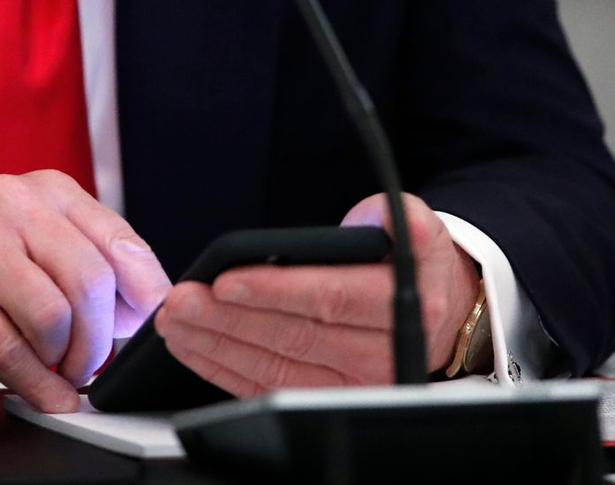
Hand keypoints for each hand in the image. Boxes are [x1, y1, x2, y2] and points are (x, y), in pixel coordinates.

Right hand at [0, 170, 170, 411]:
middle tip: (91, 361)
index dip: (144, 292)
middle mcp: (12, 202)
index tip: (150, 325)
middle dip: (99, 338)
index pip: (118, 238)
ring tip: (58, 368)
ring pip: (54, 316)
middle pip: (90, 279)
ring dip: (65, 362)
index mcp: (46, 190)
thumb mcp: (38, 250)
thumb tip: (147, 308)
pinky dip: (39, 385)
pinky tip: (47, 392)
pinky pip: (13, 349)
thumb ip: (90, 264)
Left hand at [154, 192, 480, 396]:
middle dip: (228, 320)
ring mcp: (354, 384)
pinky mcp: (328, 397)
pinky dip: (226, 369)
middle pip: (293, 337)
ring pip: (276, 368)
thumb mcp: (418, 227)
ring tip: (174, 321)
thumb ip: (401, 217)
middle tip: (180, 301)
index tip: (226, 279)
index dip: (275, 291)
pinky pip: (271, 387)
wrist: (439, 310)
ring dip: (217, 346)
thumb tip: (384, 217)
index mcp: (403, 306)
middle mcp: (382, 353)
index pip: (329, 299)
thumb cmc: (411, 260)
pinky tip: (194, 347)